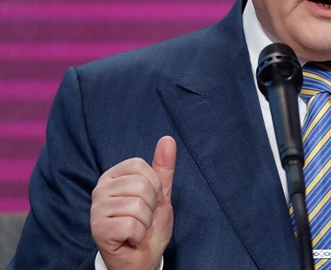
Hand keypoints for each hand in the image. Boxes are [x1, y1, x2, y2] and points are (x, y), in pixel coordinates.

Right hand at [91, 136, 175, 269]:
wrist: (142, 257)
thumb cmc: (149, 224)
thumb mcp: (161, 194)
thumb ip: (163, 168)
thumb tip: (168, 139)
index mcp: (113, 176)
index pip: (140, 166)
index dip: (154, 185)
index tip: (149, 200)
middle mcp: (100, 190)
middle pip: (141, 185)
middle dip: (151, 205)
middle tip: (142, 217)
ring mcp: (97, 210)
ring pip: (138, 206)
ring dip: (146, 222)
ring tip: (136, 228)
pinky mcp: (98, 229)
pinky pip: (132, 225)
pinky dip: (139, 234)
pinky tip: (130, 238)